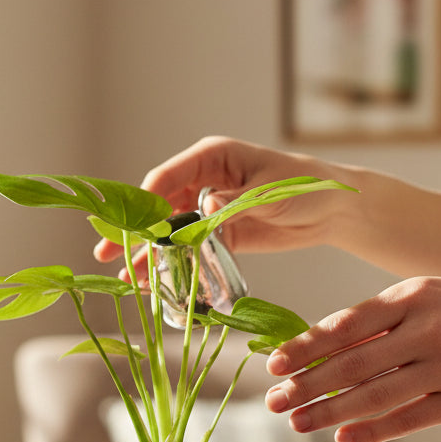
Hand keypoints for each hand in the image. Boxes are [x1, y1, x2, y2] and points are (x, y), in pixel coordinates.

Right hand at [93, 136, 348, 264]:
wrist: (333, 210)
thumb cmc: (306, 186)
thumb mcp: (271, 191)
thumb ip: (236, 200)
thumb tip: (206, 206)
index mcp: (212, 158)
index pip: (167, 177)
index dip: (145, 201)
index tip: (128, 226)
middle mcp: (204, 181)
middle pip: (159, 207)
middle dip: (135, 231)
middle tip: (107, 252)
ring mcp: (209, 209)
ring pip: (170, 232)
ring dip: (150, 254)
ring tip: (127, 276)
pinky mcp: (220, 234)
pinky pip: (190, 249)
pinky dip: (173, 264)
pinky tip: (154, 282)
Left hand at [265, 275, 440, 441]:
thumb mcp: (434, 293)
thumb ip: (385, 318)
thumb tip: (324, 341)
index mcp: (414, 295)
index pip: (345, 324)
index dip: (305, 348)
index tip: (274, 365)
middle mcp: (429, 329)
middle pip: (352, 363)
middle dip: (306, 385)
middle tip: (274, 402)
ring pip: (375, 395)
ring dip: (329, 411)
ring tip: (299, 422)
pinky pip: (409, 419)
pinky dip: (372, 431)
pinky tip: (343, 437)